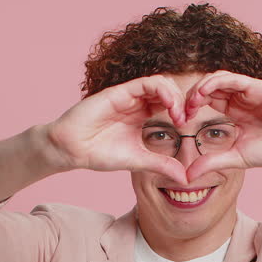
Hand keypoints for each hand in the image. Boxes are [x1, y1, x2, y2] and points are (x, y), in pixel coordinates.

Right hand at [43, 74, 191, 185]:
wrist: (72, 150)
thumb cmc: (100, 153)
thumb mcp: (139, 160)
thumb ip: (161, 165)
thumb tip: (185, 178)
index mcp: (142, 115)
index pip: (170, 104)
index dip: (183, 111)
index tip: (188, 126)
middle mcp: (137, 102)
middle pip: (169, 91)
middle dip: (183, 102)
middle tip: (187, 120)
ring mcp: (129, 96)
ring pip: (160, 83)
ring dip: (175, 96)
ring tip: (179, 114)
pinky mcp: (120, 92)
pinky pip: (146, 83)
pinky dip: (162, 91)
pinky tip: (169, 106)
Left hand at [178, 70, 261, 182]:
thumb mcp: (235, 158)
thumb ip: (212, 162)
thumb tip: (187, 176)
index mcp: (234, 111)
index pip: (206, 101)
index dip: (191, 107)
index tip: (179, 121)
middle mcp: (240, 98)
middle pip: (209, 88)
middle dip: (192, 97)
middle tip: (180, 112)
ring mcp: (249, 91)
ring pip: (218, 79)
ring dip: (201, 87)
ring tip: (191, 103)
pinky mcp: (259, 87)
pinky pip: (234, 79)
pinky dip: (217, 82)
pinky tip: (205, 93)